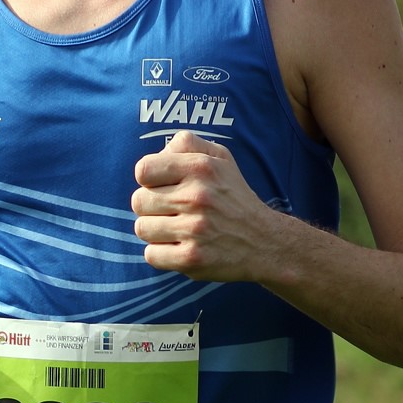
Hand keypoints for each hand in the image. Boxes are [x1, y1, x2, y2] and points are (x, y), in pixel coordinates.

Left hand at [131, 130, 273, 282]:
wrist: (264, 241)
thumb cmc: (233, 195)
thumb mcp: (219, 157)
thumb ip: (186, 143)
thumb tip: (158, 153)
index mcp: (200, 167)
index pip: (143, 170)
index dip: (148, 179)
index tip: (162, 186)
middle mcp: (197, 196)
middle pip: (138, 201)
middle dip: (150, 206)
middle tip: (171, 210)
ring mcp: (195, 230)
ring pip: (142, 228)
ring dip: (155, 231)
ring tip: (176, 228)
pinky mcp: (193, 259)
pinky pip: (151, 255)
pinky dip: (160, 253)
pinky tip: (179, 247)